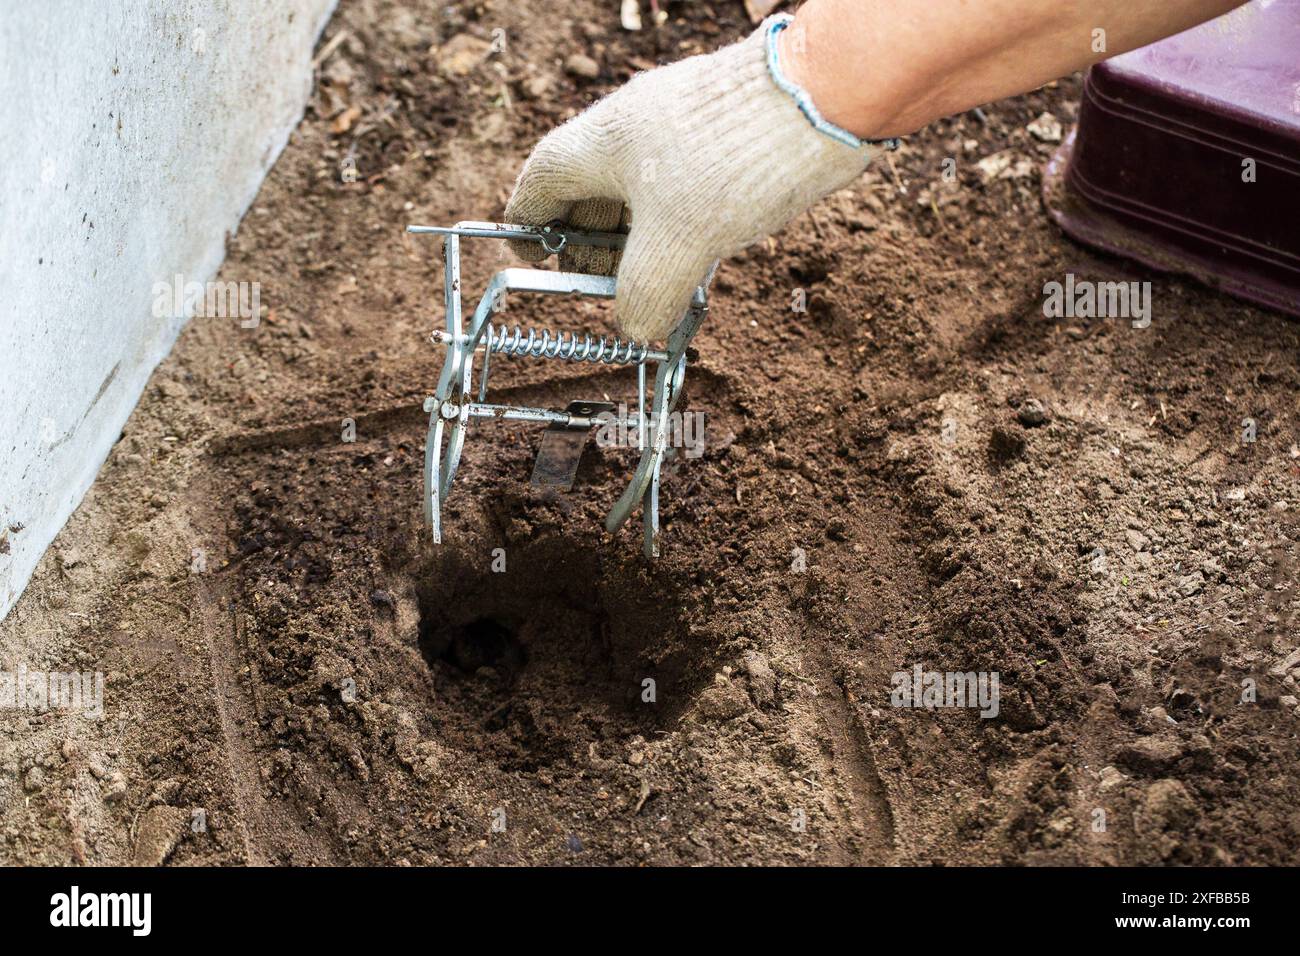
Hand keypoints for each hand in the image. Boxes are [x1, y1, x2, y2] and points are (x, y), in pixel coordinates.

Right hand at [504, 18, 885, 341]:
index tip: (531, 259)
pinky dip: (678, 220)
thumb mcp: (678, 244)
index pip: (539, 185)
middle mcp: (630, 127)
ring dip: (639, 237)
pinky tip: (701, 247)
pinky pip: (680, 182)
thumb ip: (644, 295)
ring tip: (657, 277)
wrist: (825, 95)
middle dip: (592, 243)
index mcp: (599, 143)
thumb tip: (637, 328)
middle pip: (588, 190)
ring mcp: (676, 126)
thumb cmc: (737, 157)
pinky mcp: (718, 132)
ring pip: (638, 188)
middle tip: (607, 286)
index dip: (527, 227)